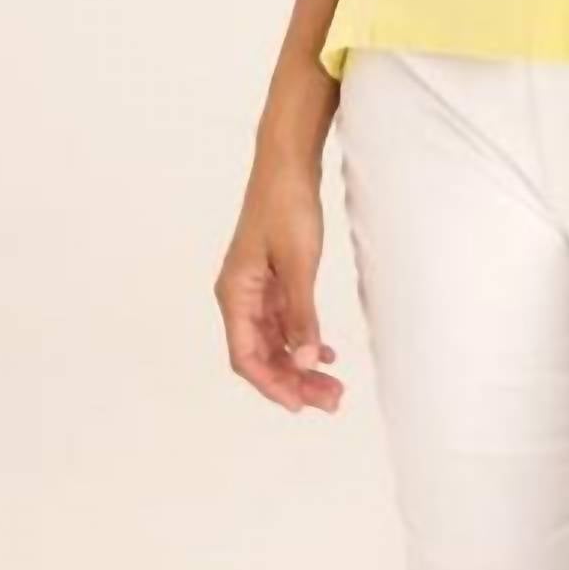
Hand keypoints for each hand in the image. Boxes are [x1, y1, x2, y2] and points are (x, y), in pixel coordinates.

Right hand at [214, 140, 344, 414]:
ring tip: (333, 387)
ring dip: (300, 365)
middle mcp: (239, 296)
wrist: (288, 164)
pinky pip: (283, 322)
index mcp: (235, 295)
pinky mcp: (271, 279)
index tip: (302, 405)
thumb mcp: (299, 263)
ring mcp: (254, 289)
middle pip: (261, 355)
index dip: (273, 385)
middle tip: (332, 401)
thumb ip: (301, 314)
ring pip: (274, 341)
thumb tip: (303, 362)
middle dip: (293, 382)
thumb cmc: (287, 207)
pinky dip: (302, 340)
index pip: (247, 357)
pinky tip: (325, 353)